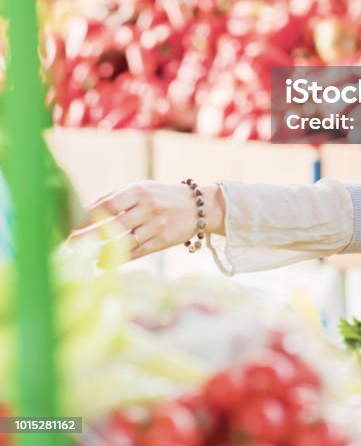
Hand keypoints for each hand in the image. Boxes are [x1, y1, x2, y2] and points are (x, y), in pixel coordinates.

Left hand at [75, 180, 224, 259]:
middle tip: (70, 246)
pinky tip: (102, 263)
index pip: (107, 204)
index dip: (86, 217)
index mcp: (139, 191)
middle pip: (112, 225)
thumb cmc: (163, 196)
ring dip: (101, 252)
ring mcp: (155, 226)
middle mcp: (147, 208)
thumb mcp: (143, 189)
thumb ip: (116, 198)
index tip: (69, 226)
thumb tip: (86, 210)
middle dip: (88, 237)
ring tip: (84, 257)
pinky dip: (118, 259)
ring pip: (123, 242)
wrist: (200, 206)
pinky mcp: (162, 242)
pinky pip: (136, 253)